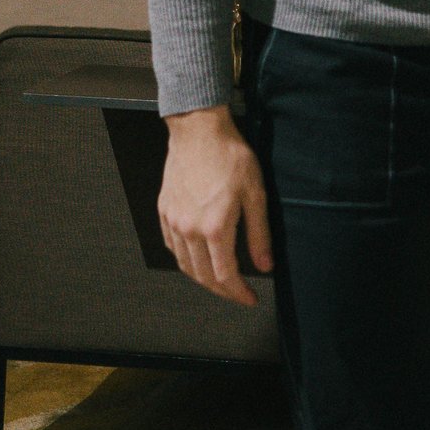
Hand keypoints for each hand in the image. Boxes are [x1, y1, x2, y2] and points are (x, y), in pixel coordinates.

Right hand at [157, 105, 272, 307]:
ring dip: (202, 279)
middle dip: (222, 291)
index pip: (226, 276)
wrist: (199, 130)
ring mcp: (173, 220)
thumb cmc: (229, 156)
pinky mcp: (164, 210)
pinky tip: (196, 258)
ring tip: (220, 280)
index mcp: (214, 228)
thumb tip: (265, 266)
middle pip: (203, 276)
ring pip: (184, 265)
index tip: (250, 299)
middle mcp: (189, 229)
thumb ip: (259, 234)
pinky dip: (184, 259)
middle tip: (238, 293)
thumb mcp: (255, 194)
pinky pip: (171, 246)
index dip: (239, 293)